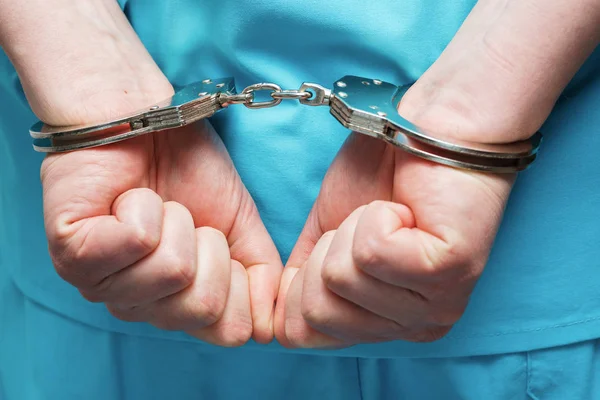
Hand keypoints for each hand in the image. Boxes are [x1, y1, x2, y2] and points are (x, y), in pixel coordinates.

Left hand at [42, 118, 282, 345]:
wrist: (143, 120)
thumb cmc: (188, 170)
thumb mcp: (239, 225)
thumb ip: (261, 274)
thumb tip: (270, 327)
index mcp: (177, 304)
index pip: (229, 331)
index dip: (240, 282)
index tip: (218, 240)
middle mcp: (140, 307)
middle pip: (202, 307)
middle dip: (209, 246)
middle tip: (185, 218)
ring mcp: (101, 287)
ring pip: (171, 271)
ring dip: (176, 221)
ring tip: (155, 205)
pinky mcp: (73, 255)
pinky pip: (136, 241)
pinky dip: (145, 207)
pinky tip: (126, 200)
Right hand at [274, 116, 513, 347]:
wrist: (432, 127)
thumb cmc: (383, 176)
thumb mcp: (328, 235)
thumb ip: (303, 281)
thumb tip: (274, 320)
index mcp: (386, 325)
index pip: (304, 334)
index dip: (299, 283)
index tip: (332, 243)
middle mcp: (416, 327)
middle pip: (319, 312)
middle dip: (327, 252)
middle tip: (366, 225)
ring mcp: (437, 304)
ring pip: (343, 278)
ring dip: (355, 228)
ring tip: (391, 213)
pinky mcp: (450, 269)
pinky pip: (373, 251)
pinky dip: (376, 216)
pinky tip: (407, 209)